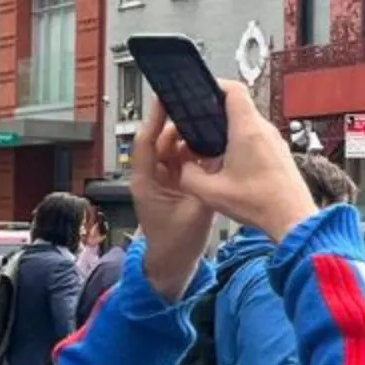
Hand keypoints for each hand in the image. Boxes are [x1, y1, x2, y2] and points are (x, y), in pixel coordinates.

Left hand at [128, 97, 216, 301]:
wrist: (172, 265)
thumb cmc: (175, 244)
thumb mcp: (197, 213)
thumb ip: (207, 184)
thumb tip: (218, 158)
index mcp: (146, 182)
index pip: (146, 141)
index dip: (155, 118)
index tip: (165, 98)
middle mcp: (152, 177)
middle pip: (162, 141)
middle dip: (179, 125)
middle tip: (198, 110)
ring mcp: (163, 180)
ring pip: (175, 149)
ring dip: (190, 139)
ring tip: (208, 127)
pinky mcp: (176, 185)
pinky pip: (184, 161)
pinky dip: (196, 153)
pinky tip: (210, 148)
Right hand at [157, 82, 316, 243]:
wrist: (293, 220)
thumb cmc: (261, 205)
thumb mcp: (211, 193)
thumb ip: (188, 176)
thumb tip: (183, 168)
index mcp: (247, 130)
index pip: (234, 89)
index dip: (215, 85)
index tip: (201, 92)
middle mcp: (265, 130)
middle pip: (240, 105)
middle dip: (217, 111)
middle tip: (200, 122)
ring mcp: (275, 141)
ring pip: (249, 122)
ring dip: (230, 129)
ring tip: (213, 145)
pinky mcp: (280, 153)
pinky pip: (259, 138)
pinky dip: (243, 142)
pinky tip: (232, 162)